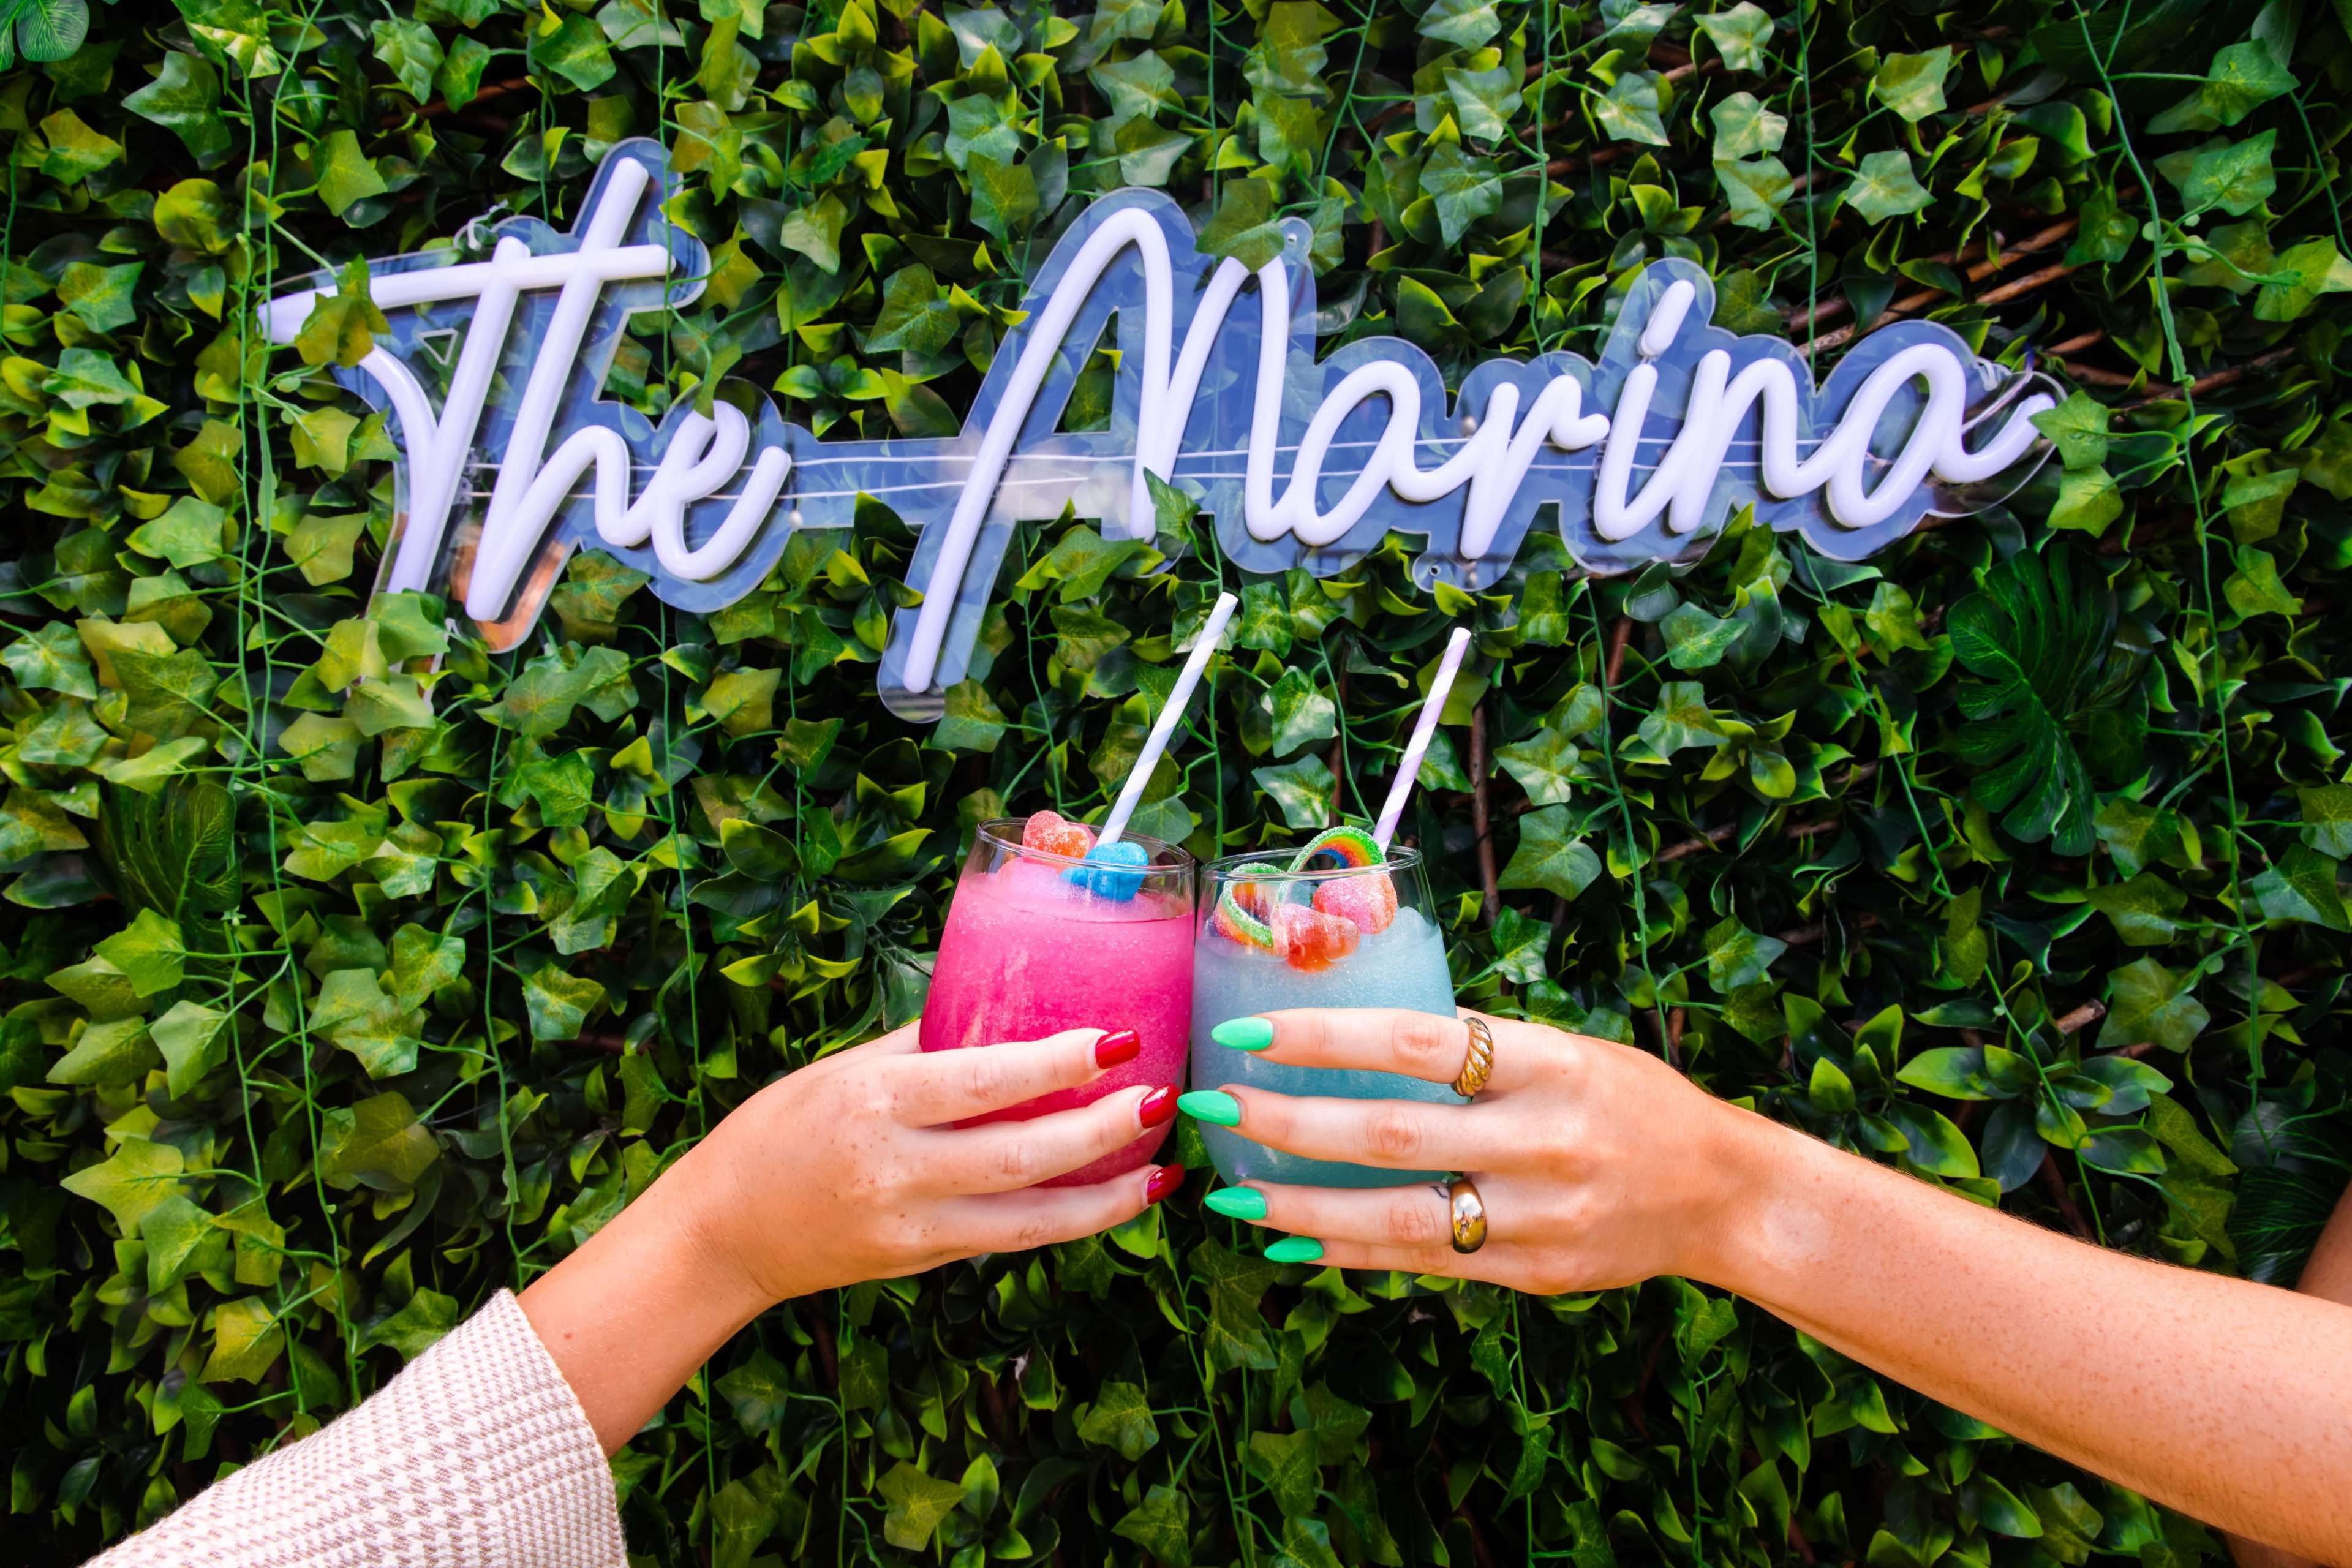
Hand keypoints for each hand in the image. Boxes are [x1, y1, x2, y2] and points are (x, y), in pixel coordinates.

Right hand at [678, 1020, 1180, 1307]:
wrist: (723, 1233)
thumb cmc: (781, 1131)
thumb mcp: (845, 1070)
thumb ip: (925, 1045)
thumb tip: (1003, 1006)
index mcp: (875, 1102)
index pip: (983, 1080)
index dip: (1057, 1064)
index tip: (1117, 1039)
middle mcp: (897, 1169)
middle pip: (1021, 1155)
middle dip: (1102, 1131)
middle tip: (1158, 1097)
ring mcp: (912, 1226)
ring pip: (1031, 1219)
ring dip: (1107, 1195)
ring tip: (1161, 1166)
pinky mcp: (921, 1262)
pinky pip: (1010, 1241)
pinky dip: (1069, 1221)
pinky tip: (1115, 1199)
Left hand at [1188, 1008, 1757, 1291]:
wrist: (1724, 1194)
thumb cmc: (1631, 1102)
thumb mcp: (1568, 1050)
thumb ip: (1478, 1052)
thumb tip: (1356, 1038)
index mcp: (1552, 1064)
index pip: (1419, 1041)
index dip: (1326, 1036)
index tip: (1248, 1032)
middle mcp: (1545, 1141)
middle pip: (1392, 1134)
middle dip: (1287, 1122)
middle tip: (1212, 1107)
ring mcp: (1538, 1217)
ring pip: (1396, 1215)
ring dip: (1300, 1206)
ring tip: (1229, 1192)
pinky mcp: (1532, 1274)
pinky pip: (1423, 1263)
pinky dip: (1350, 1253)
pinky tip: (1290, 1244)